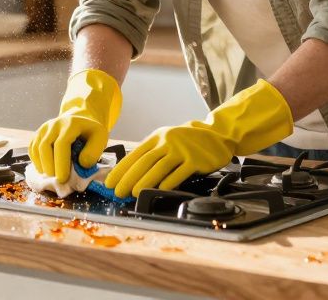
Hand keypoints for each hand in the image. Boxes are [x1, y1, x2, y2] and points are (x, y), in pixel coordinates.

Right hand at [30, 113, 109, 181]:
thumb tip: (81, 164)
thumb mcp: (100, 138)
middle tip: (57, 180)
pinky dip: (36, 161)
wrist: (81, 118)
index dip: (60, 163)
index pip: (61, 144)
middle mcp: (55, 124)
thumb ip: (93, 152)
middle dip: (49, 166)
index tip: (63, 178)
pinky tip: (44, 169)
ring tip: (51, 176)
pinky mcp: (39, 133)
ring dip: (42, 165)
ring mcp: (45, 128)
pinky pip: (32, 148)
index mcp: (71, 124)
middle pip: (45, 145)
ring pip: (36, 147)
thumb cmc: (91, 132)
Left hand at [105, 79, 293, 197]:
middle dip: (129, 178)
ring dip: (145, 182)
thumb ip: (152, 153)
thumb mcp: (167, 140)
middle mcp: (168, 142)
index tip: (110, 181)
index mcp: (157, 137)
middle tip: (118, 191)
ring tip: (133, 193)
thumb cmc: (188, 140)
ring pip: (160, 168)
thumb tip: (130, 173)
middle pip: (145, 162)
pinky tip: (159, 190)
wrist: (217, 134)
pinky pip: (179, 173)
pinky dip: (168, 182)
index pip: (135, 154)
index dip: (122, 169)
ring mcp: (182, 150)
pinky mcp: (195, 160)